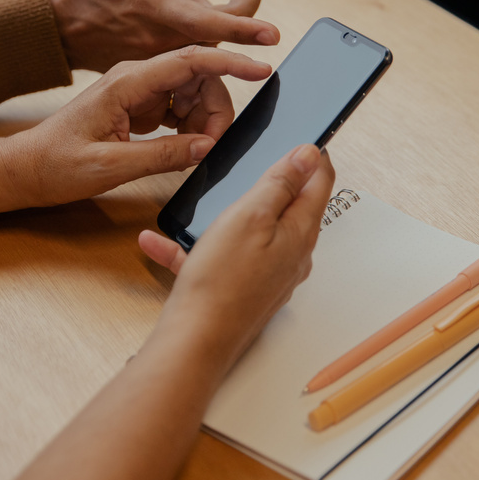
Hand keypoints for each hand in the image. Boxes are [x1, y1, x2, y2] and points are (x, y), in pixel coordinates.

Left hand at [5, 46, 271, 206]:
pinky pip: (177, 108)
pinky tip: (181, 147)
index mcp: (127, 81)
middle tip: (216, 144)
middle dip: (217, 107)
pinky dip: (189, 127)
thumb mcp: (111, 166)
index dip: (230, 62)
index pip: (190, 60)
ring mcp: (137, 91)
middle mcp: (135, 78)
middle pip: (198, 76)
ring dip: (203, 120)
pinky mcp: (137, 107)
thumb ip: (163, 155)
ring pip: (190, 93)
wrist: (26, 169)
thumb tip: (207, 147)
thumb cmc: (57, 164)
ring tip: (193, 151)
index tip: (261, 68)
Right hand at [48, 0, 279, 71]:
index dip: (245, 29)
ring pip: (210, 40)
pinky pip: (195, 49)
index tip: (272, 34)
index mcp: (159, 8)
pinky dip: (209, 31)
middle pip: (222, 31)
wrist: (59, 27)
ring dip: (226, 17)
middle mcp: (165, 38)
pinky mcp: (160, 62)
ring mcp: (163, 54)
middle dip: (244, 5)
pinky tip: (202, 11)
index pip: (212, 24)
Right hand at [140, 143, 333, 362]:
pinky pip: (217, 260)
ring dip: (224, 215)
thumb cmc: (223, 280)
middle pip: (288, 209)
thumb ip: (281, 183)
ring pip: (248, 233)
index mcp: (298, 233)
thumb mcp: (251, 215)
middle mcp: (290, 256)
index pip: (319, 184)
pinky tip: (159, 243)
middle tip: (262, 160)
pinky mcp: (240, 291)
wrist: (197, 340)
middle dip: (275, 184)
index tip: (307, 139)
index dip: (314, 157)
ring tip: (203, 202)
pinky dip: (192, 249)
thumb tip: (311, 155)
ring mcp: (266, 276)